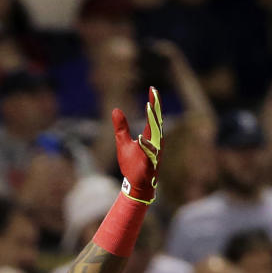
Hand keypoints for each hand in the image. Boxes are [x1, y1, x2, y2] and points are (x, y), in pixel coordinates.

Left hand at [112, 87, 162, 203]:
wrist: (135, 184)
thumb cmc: (132, 163)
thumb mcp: (122, 142)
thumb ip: (121, 127)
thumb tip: (115, 109)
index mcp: (150, 136)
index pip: (152, 116)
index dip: (153, 102)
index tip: (152, 88)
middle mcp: (155, 142)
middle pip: (156, 122)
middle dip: (155, 108)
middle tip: (154, 93)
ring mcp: (153, 153)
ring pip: (155, 136)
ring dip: (153, 123)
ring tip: (150, 108)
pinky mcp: (149, 165)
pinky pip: (149, 154)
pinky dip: (147, 146)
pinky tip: (141, 138)